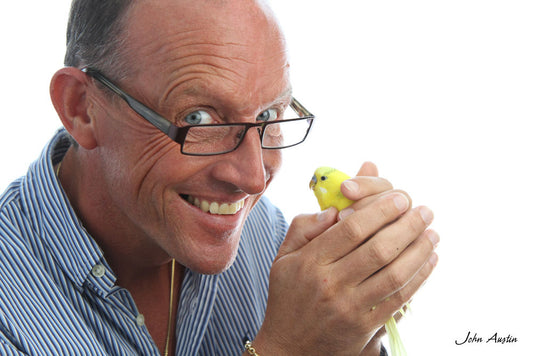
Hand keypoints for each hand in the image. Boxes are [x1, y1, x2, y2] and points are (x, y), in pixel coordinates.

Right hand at [254, 162, 438, 354]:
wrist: (289, 347)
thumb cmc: (288, 296)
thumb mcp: (283, 258)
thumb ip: (303, 227)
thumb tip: (334, 210)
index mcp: (310, 262)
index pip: (351, 230)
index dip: (380, 210)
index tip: (400, 198)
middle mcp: (330, 284)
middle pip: (378, 249)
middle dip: (408, 226)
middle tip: (425, 210)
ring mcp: (349, 307)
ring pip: (394, 274)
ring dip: (419, 251)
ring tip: (433, 233)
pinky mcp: (364, 327)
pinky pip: (398, 299)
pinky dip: (418, 278)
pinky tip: (429, 261)